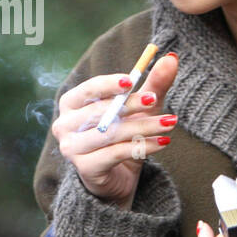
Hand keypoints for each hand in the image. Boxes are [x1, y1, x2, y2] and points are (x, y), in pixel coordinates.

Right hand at [52, 52, 178, 208]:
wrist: (117, 177)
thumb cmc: (123, 136)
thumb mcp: (140, 109)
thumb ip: (153, 85)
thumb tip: (172, 58)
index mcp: (71, 104)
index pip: (87, 90)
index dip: (108, 84)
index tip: (131, 80)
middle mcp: (64, 125)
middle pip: (100, 111)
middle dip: (131, 105)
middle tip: (155, 100)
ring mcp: (71, 149)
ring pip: (111, 133)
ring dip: (143, 127)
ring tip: (170, 123)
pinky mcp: (85, 168)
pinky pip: (116, 153)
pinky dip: (142, 147)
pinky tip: (162, 142)